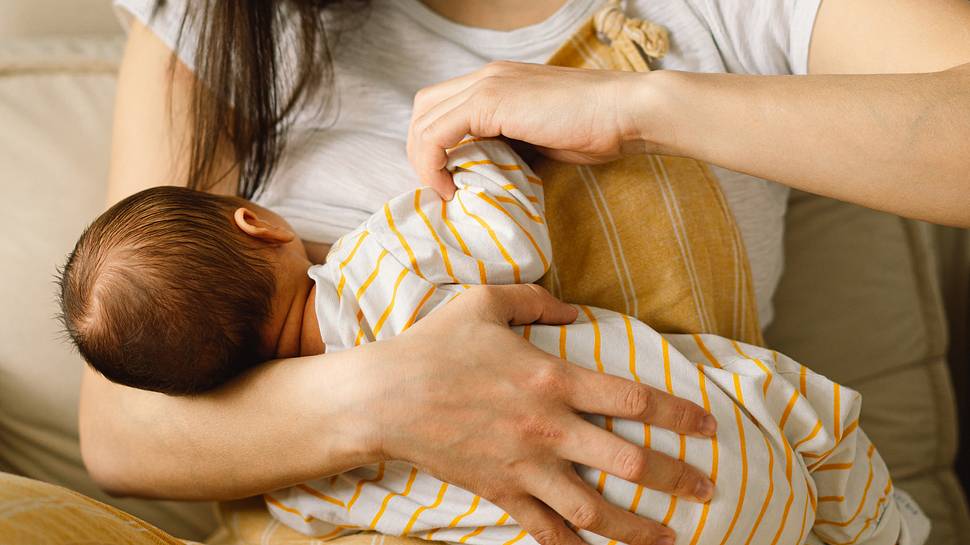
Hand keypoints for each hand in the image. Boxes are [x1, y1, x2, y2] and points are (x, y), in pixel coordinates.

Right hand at [373, 284, 715, 544]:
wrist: (383, 397)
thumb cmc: (434, 344)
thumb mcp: (486, 302)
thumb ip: (537, 300)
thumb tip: (575, 312)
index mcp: (552, 379)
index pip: (633, 399)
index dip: (679, 414)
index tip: (709, 427)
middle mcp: (548, 428)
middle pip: (628, 462)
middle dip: (676, 479)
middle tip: (707, 490)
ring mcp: (525, 466)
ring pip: (594, 510)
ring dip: (638, 529)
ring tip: (670, 538)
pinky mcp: (500, 492)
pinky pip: (544, 529)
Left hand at [407, 61, 658, 198]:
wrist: (624, 112)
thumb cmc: (595, 129)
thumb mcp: (540, 138)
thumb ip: (509, 144)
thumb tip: (486, 171)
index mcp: (496, 81)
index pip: (441, 106)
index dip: (434, 145)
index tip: (449, 180)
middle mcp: (485, 76)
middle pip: (423, 109)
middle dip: (420, 151)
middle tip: (440, 186)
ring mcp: (486, 85)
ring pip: (424, 119)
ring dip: (423, 160)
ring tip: (444, 190)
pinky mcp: (490, 101)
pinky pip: (438, 133)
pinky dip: (433, 162)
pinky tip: (451, 187)